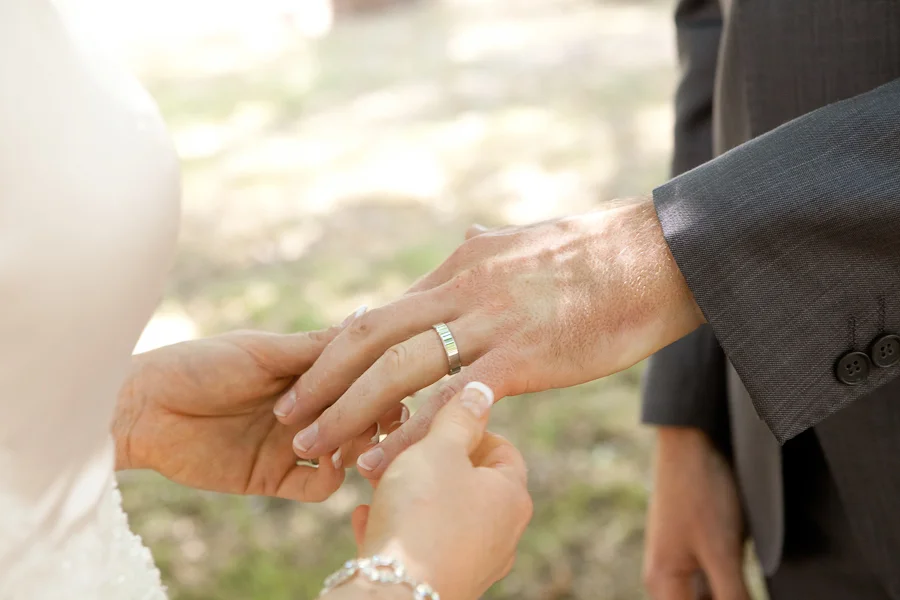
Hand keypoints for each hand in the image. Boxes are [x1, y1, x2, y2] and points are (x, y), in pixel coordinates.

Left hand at [114, 321, 401, 501]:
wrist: (143, 408)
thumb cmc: (198, 365)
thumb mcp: (261, 350)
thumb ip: (314, 349)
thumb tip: (367, 323)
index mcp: (304, 374)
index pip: (356, 379)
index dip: (376, 381)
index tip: (387, 380)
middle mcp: (304, 409)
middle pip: (358, 416)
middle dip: (372, 415)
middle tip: (376, 414)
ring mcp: (291, 444)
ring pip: (346, 452)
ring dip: (356, 445)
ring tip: (350, 437)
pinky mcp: (272, 478)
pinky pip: (317, 486)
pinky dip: (330, 478)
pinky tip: (326, 461)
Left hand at [275, 197, 703, 477]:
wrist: (659, 255)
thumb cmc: (598, 254)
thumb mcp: (524, 241)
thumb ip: (484, 249)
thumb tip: (465, 242)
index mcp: (458, 268)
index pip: (382, 313)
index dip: (339, 352)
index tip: (312, 383)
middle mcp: (459, 291)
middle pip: (367, 337)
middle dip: (320, 378)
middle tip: (285, 415)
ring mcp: (488, 323)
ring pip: (395, 370)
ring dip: (345, 410)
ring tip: (311, 446)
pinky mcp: (522, 356)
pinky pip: (450, 402)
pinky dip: (408, 435)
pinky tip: (381, 464)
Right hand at [341, 382, 531, 599]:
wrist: (395, 595)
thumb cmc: (422, 515)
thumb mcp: (438, 450)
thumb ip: (459, 417)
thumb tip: (482, 390)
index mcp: (511, 497)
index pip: (502, 449)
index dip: (467, 429)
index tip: (432, 422)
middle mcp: (501, 534)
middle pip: (469, 482)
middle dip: (430, 460)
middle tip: (397, 447)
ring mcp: (473, 563)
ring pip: (442, 513)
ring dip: (410, 492)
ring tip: (376, 477)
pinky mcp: (442, 583)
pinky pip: (421, 546)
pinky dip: (399, 526)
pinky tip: (368, 516)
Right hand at [643, 427, 749, 599]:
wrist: (693, 440)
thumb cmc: (701, 491)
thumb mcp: (722, 552)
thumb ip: (733, 597)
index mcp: (663, 584)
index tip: (743, 595)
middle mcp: (666, 578)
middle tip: (748, 587)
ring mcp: (682, 562)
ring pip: (710, 598)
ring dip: (732, 595)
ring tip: (748, 581)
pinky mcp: (697, 548)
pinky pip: (715, 582)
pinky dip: (733, 587)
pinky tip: (749, 579)